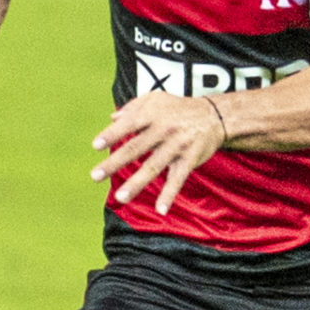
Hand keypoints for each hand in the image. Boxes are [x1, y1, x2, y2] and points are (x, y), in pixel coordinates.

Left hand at [91, 93, 229, 214]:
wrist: (214, 115)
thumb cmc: (177, 108)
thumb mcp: (155, 100)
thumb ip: (133, 107)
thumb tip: (112, 117)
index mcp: (151, 114)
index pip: (128, 124)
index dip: (112, 134)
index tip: (95, 146)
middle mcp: (163, 130)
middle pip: (135, 148)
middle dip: (114, 163)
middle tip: (95, 176)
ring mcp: (176, 146)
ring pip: (153, 166)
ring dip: (136, 183)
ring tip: (120, 198)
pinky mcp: (189, 160)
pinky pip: (177, 179)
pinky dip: (169, 195)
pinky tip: (160, 210)